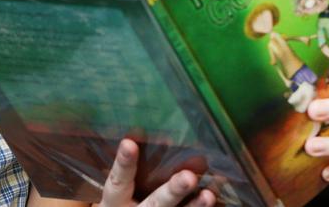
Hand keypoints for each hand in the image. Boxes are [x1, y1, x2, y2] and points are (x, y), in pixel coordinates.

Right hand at [99, 139, 215, 206]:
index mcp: (116, 200)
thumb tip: (141, 130)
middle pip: (155, 204)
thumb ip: (129, 169)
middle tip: (189, 178)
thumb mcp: (118, 190)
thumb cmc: (122, 200)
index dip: (124, 163)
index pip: (118, 180)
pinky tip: (212, 198)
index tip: (128, 143)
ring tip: (209, 194)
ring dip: (194, 206)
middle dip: (172, 191)